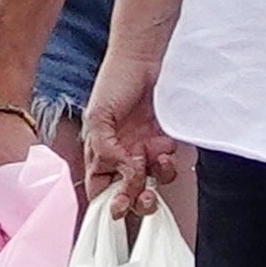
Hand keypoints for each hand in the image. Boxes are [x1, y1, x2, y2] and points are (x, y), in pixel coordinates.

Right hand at [82, 38, 179, 215]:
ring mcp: (144, 150)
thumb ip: (105, 150)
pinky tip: (163, 148)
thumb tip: (123, 174)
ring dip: (154, 180)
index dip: (108, 202)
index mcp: (100, 153)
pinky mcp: (165, 142)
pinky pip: (168, 166)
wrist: (145, 58)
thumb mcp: (98, 117)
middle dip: (135, 201)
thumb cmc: (115, 81)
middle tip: (140, 197)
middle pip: (127, 193)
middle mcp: (122, 156)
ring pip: (151, 184)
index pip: (100, 189)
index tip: (117, 209)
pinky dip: (167, 163)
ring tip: (152, 160)